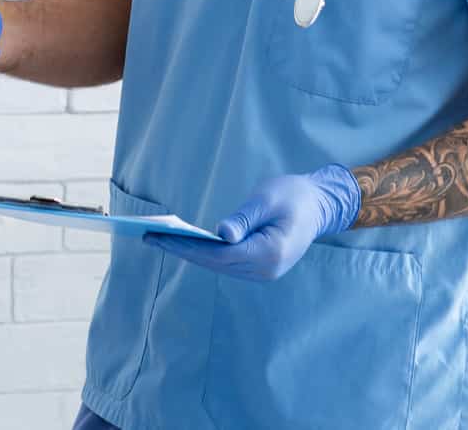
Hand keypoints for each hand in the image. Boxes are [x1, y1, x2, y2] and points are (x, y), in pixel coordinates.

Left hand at [144, 165, 360, 280]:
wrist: (319, 205)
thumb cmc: (293, 195)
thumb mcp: (268, 199)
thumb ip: (244, 218)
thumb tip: (220, 235)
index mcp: (269, 254)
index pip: (220, 255)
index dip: (188, 247)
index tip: (161, 236)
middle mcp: (264, 270)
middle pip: (214, 263)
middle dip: (181, 250)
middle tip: (148, 236)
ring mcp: (262, 272)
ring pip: (217, 266)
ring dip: (188, 253)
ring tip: (157, 238)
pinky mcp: (257, 267)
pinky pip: (225, 263)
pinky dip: (202, 253)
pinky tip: (181, 242)